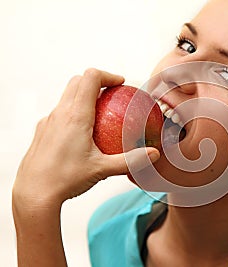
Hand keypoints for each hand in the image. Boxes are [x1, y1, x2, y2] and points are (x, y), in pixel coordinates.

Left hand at [13, 68, 159, 208]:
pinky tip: (82, 132)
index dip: (108, 75)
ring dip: (84, 95)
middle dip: (97, 81)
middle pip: (77, 81)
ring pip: (66, 95)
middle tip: (113, 94)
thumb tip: (153, 154)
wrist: (34, 193)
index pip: (91, 78)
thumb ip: (131, 160)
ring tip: (100, 112)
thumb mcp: (102, 169)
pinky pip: (59, 112)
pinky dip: (74, 111)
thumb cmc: (65, 180)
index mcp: (76, 116)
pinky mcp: (42, 131)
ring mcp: (48, 121)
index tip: (120, 83)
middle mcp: (59, 113)